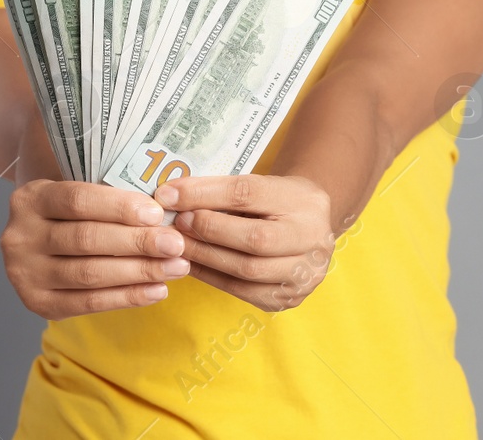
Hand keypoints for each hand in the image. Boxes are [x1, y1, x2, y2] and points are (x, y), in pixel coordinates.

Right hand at [0, 179, 191, 319]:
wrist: (36, 240)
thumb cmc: (70, 212)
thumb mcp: (77, 189)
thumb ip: (109, 194)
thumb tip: (163, 212)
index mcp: (30, 199)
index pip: (78, 200)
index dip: (119, 207)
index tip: (158, 214)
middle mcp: (19, 237)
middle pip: (86, 239)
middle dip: (137, 242)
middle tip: (176, 244)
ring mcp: (24, 273)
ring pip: (89, 274)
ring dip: (139, 272)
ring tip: (175, 268)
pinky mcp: (37, 303)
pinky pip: (88, 303)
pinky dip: (127, 297)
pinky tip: (157, 290)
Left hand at [157, 174, 333, 311]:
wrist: (312, 227)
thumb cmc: (277, 201)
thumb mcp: (263, 185)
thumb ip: (224, 192)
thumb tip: (172, 197)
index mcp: (304, 200)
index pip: (248, 193)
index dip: (205, 194)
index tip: (170, 194)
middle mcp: (312, 238)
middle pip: (254, 238)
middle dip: (207, 230)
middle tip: (175, 223)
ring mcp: (305, 273)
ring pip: (248, 270)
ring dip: (205, 257)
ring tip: (177, 246)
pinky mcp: (289, 298)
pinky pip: (244, 292)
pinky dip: (212, 277)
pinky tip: (192, 265)